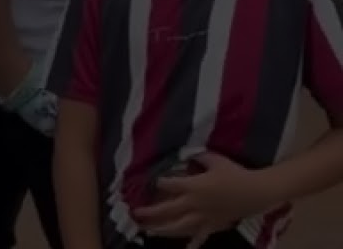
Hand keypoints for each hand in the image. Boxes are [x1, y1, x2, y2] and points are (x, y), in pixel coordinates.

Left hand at [134, 153, 271, 244]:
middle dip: (150, 212)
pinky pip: (201, 236)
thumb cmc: (235, 174)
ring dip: (163, 229)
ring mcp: (203, 217)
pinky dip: (193, 244)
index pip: (169, 184)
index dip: (158, 182)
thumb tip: (188, 152)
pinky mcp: (213, 225)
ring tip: (148, 231)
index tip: (149, 181)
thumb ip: (199, 156)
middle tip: (135, 213)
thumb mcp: (215, 159)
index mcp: (193, 186)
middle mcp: (194, 203)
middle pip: (167, 209)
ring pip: (179, 226)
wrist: (257, 192)